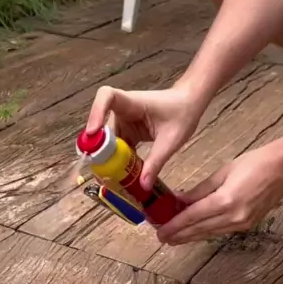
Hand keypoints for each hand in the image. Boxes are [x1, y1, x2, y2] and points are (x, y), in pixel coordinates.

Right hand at [85, 83, 201, 188]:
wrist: (190, 104)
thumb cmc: (182, 113)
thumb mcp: (171, 140)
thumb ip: (156, 162)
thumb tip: (143, 186)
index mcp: (133, 103)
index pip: (106, 96)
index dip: (96, 112)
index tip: (93, 132)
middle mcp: (123, 111)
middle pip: (101, 127)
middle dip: (98, 148)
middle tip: (99, 170)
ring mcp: (124, 122)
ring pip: (107, 141)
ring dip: (106, 158)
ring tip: (108, 178)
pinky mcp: (127, 132)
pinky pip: (117, 147)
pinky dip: (117, 161)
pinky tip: (119, 175)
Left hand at [158, 139, 282, 244]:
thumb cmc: (255, 163)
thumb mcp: (223, 172)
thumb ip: (200, 189)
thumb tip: (179, 200)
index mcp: (225, 200)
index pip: (192, 217)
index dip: (174, 226)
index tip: (160, 231)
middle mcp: (233, 216)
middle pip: (199, 229)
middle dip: (179, 235)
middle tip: (162, 238)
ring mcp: (241, 223)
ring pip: (209, 233)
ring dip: (190, 236)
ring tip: (174, 238)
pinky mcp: (247, 224)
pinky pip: (220, 231)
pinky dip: (205, 232)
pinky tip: (195, 232)